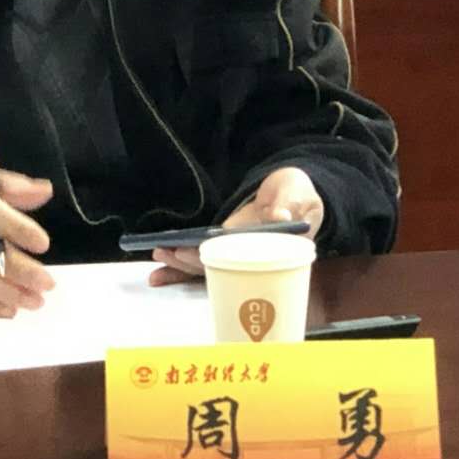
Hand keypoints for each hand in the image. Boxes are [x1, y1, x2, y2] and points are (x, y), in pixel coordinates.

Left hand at [148, 166, 323, 285]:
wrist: (293, 192)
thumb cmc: (299, 193)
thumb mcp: (299, 193)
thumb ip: (291, 202)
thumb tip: (280, 215)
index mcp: (272, 249)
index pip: (242, 258)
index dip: (217, 257)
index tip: (194, 251)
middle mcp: (252, 258)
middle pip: (220, 266)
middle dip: (192, 262)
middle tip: (170, 252)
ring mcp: (238, 255)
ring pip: (208, 265)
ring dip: (181, 264)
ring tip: (158, 255)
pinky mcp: (227, 249)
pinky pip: (204, 259)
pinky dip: (182, 265)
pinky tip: (161, 264)